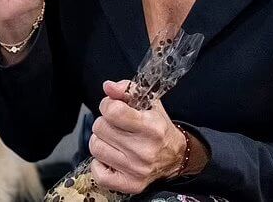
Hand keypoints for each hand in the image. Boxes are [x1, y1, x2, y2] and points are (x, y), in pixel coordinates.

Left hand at [88, 80, 186, 194]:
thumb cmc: (159, 127)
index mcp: (151, 127)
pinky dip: (99, 164)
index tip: (112, 106)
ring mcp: (136, 170)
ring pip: (96, 147)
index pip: (113, 111)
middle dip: (105, 122)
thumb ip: (127, 89)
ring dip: (101, 141)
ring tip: (113, 140)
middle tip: (116, 125)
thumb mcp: (149, 102)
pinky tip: (111, 157)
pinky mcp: (130, 185)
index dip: (107, 104)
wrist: (176, 157)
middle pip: (101, 128)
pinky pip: (98, 173)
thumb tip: (108, 87)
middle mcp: (144, 150)